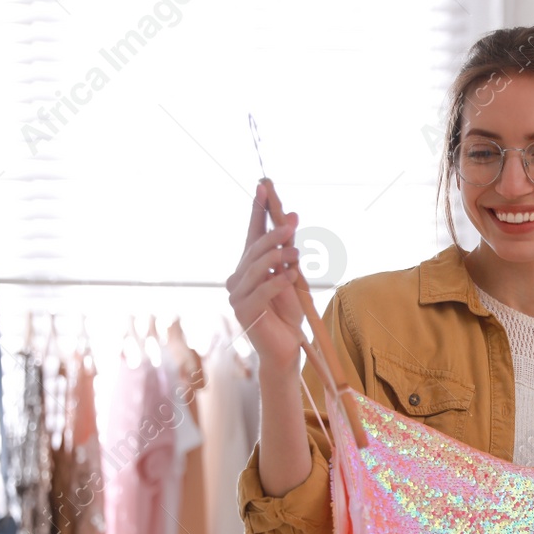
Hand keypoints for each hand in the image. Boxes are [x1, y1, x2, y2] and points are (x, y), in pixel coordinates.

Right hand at [226, 179, 306, 375]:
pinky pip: (262, 290)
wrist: (286, 348)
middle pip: (254, 249)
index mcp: (248, 268)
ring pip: (256, 268)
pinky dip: (277, 281)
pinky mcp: (245, 312)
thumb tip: (292, 216)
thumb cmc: (289, 313)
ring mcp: (237, 295)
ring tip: (296, 251)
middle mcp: (238, 278)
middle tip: (291, 224)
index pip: (252, 233)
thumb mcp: (292, 278)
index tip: (263, 185)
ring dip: (278, 256)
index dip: (257, 210)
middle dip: (273, 234)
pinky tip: (292, 275)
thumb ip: (288, 251)